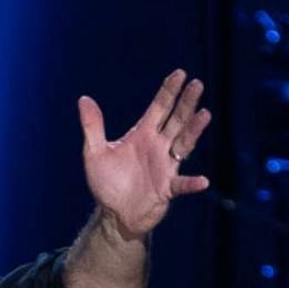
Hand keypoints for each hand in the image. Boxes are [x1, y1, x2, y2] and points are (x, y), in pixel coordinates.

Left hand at [77, 70, 211, 238]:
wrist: (114, 214)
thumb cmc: (107, 183)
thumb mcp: (95, 153)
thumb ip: (92, 127)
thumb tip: (84, 99)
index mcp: (142, 135)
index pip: (159, 108)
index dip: (169, 91)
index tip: (180, 73)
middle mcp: (158, 147)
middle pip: (176, 120)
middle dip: (186, 103)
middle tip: (197, 84)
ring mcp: (166, 166)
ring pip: (184, 144)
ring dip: (194, 131)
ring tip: (205, 114)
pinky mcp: (168, 188)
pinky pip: (182, 184)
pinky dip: (191, 183)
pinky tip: (202, 181)